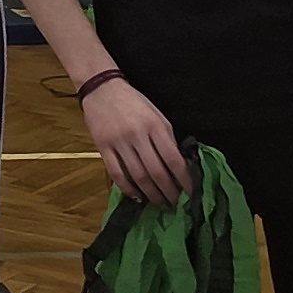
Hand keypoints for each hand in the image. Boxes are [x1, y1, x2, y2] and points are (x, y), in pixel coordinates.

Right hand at [82, 76, 192, 207]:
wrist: (102, 88)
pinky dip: (127, 189)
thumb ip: (167, 139)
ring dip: (151, 194)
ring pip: (137, 176)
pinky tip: (137, 197)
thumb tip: (178, 166)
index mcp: (155, 126)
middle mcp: (138, 135)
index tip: (190, 192)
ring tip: (160, 203)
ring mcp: (119, 142)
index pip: (173, 159)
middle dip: (168, 192)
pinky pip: (116, 173)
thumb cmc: (134, 102)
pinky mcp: (103, 147)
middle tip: (175, 204)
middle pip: (156, 172)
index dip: (184, 179)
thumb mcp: (157, 115)